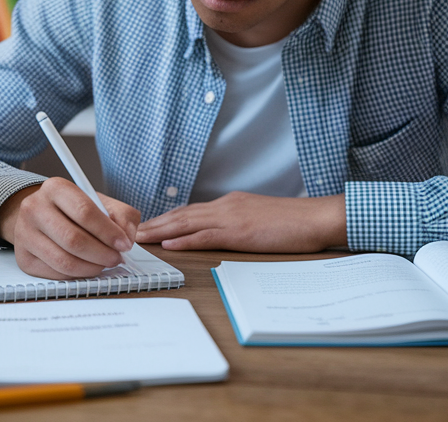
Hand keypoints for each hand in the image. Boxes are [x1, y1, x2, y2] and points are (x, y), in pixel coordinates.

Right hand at [0, 178, 142, 279]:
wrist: (40, 216)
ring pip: (64, 261)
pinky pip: (56, 273)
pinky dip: (77, 275)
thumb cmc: (73, 210)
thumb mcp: (100, 202)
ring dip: (91, 268)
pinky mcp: (23, 257)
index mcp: (55, 188)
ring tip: (103, 264)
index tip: (124, 244)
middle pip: (73, 240)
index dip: (108, 232)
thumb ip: (122, 215)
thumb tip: (127, 238)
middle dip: (102, 254)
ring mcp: (25, 234)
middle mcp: (34, 208)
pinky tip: (85, 267)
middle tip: (116, 258)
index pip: (84, 212)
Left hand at [135, 192, 346, 252]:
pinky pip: (207, 236)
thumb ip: (238, 223)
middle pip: (182, 214)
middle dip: (155, 223)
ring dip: (161, 231)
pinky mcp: (240, 232)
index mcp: (230, 204)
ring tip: (140, 238)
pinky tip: (170, 244)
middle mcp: (226, 206)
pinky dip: (185, 239)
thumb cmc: (293, 222)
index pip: (191, 210)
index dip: (167, 218)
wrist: (315, 218)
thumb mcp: (259, 219)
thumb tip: (223, 233)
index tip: (148, 224)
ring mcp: (232, 218)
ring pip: (188, 223)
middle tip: (131, 231)